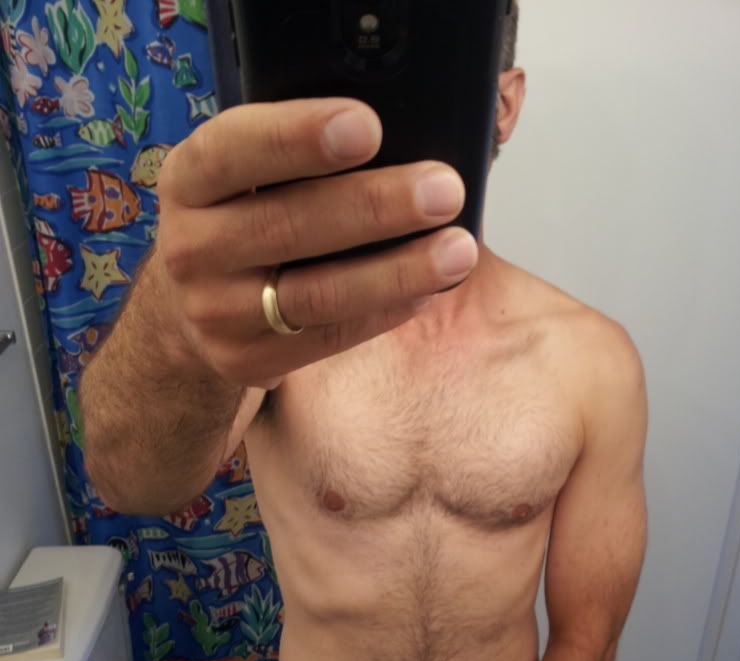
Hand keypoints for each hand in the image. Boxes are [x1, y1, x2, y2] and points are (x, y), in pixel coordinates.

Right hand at [155, 98, 478, 386]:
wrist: (192, 307)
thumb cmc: (244, 218)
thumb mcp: (243, 175)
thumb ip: (297, 157)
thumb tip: (402, 140)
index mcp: (189, 179)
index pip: (236, 149)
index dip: (299, 137)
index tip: (369, 127)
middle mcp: (191, 247)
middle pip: (289, 226)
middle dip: (374, 206)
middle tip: (444, 190)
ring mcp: (216, 312)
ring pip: (316, 293)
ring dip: (396, 271)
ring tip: (458, 251)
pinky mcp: (247, 359)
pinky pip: (330, 336)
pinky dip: (386, 311)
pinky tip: (429, 290)